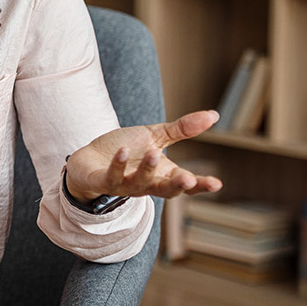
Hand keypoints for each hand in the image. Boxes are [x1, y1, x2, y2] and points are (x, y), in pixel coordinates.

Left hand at [64, 110, 224, 200]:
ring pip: (139, 183)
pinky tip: (123, 152)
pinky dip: (118, 165)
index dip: (201, 186)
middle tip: (190, 179)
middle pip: (166, 190)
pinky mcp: (103, 182)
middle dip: (178, 185)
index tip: (217, 184)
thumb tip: (213, 115)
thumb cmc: (126, 149)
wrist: (89, 158)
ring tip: (155, 153)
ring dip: (148, 169)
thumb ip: (182, 130)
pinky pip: (112, 177)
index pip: (185, 183)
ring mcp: (125, 185)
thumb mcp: (155, 136)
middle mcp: (146, 184)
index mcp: (163, 175)